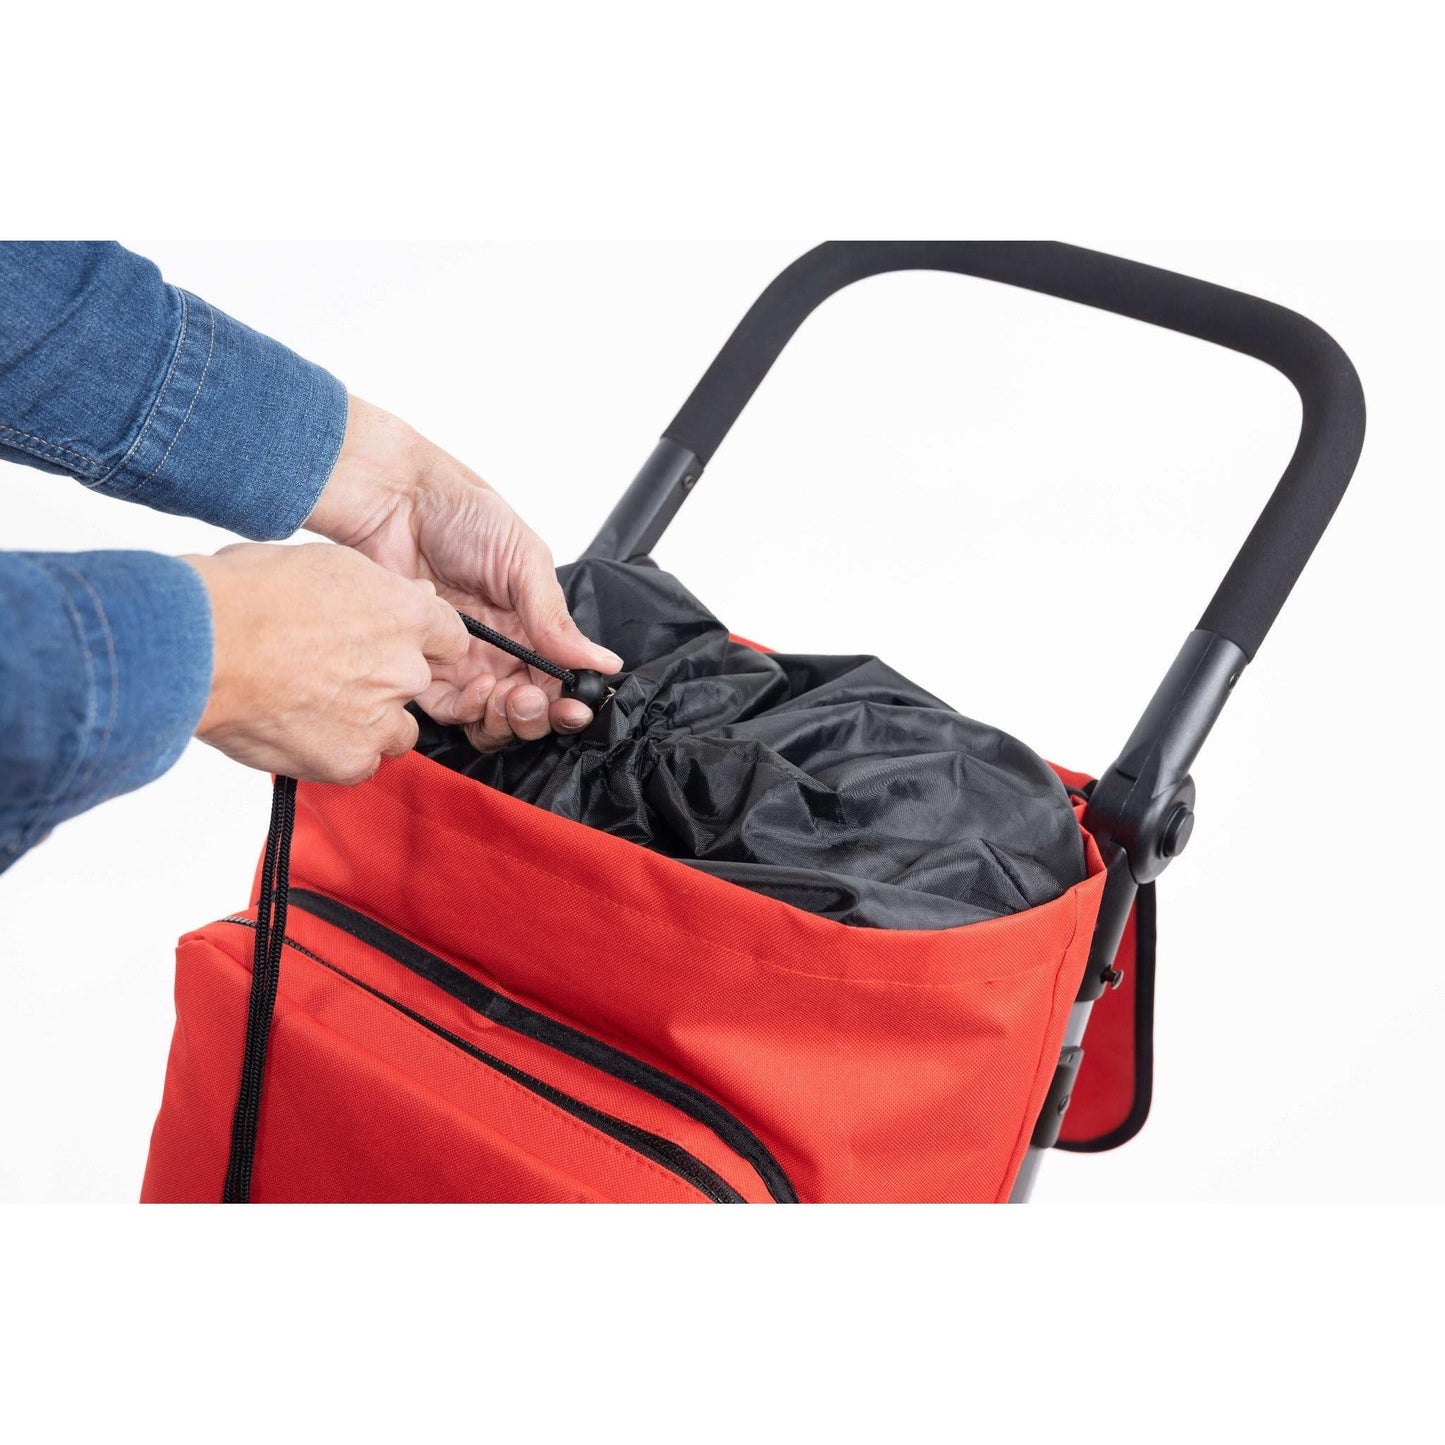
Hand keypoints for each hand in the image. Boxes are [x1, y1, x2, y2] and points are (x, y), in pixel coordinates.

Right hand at [183, 543, 468, 783]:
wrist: (203, 645)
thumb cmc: (249, 596)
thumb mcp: (326, 564)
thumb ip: (380, 589)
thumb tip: (412, 597)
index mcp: (406, 616)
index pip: (450, 637)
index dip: (424, 643)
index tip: (401, 646)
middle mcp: (405, 670)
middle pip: (415, 684)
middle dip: (384, 681)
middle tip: (331, 673)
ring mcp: (381, 719)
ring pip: (395, 729)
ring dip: (368, 722)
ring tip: (314, 706)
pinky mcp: (350, 759)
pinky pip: (360, 764)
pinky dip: (337, 754)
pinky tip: (301, 732)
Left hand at [305, 398, 621, 750]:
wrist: (395, 500)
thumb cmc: (461, 513)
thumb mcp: (525, 561)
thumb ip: (557, 619)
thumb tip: (602, 661)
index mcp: (530, 624)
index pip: (557, 680)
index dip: (567, 702)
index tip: (572, 708)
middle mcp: (498, 648)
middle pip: (526, 709)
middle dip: (534, 716)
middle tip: (530, 700)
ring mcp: (462, 659)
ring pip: (489, 717)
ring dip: (502, 718)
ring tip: (503, 696)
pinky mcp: (424, 664)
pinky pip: (448, 708)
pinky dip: (465, 709)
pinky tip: (473, 686)